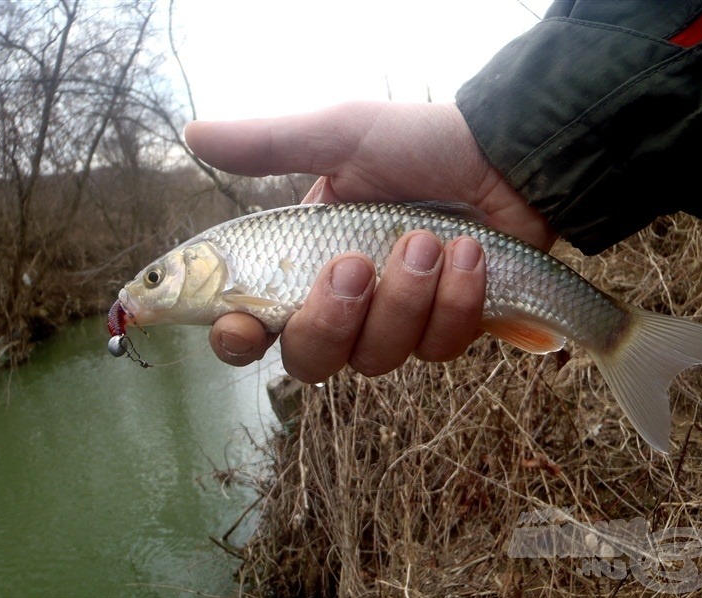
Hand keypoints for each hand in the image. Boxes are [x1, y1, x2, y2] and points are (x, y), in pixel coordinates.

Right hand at [184, 101, 555, 381]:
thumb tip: (192, 133)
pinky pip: (438, 346)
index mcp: (305, 265)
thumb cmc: (420, 144)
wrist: (509, 157)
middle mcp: (345, 306)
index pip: (252, 323)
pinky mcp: (449, 331)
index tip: (243, 324)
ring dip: (404, 298)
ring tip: (431, 240)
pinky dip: (455, 299)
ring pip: (377, 358)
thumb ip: (267, 145)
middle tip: (355, 266)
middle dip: (330, 320)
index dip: (238, 337)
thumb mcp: (340, 137)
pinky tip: (470, 253)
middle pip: (310, 361)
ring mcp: (397, 325)